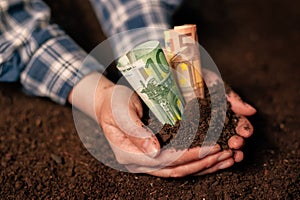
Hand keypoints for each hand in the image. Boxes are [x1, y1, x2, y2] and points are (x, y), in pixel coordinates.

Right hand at [69, 72, 255, 176]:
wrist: (107, 103)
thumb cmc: (113, 104)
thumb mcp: (121, 112)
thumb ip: (135, 131)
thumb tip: (154, 151)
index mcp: (129, 154)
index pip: (165, 160)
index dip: (190, 156)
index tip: (213, 148)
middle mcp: (139, 163)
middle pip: (176, 170)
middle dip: (204, 163)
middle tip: (228, 154)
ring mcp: (147, 162)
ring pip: (180, 171)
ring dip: (205, 166)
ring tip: (228, 159)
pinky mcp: (154, 156)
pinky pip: (178, 164)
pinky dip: (197, 162)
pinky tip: (213, 157)